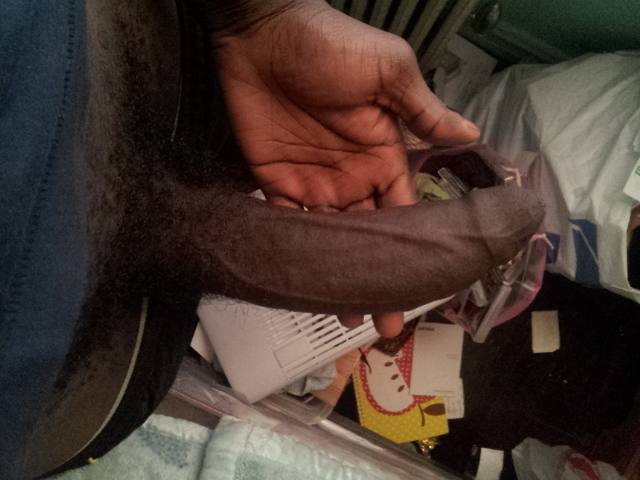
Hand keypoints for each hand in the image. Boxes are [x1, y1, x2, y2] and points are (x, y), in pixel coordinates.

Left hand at [215, 0, 479, 335]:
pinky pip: (287, 225)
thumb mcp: (388, 73)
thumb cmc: (331, 47)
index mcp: (383, 158)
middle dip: (376, 278)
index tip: (419, 289)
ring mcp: (313, 183)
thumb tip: (473, 137)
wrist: (264, 33)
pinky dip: (296, 254)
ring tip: (345, 317)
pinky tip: (304, 284)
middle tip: (384, 325)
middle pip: (368, 239)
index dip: (412, 251)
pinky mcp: (274, 181)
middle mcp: (352, 179)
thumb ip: (422, 111)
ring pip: (329, 241)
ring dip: (335, 276)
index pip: (403, 214)